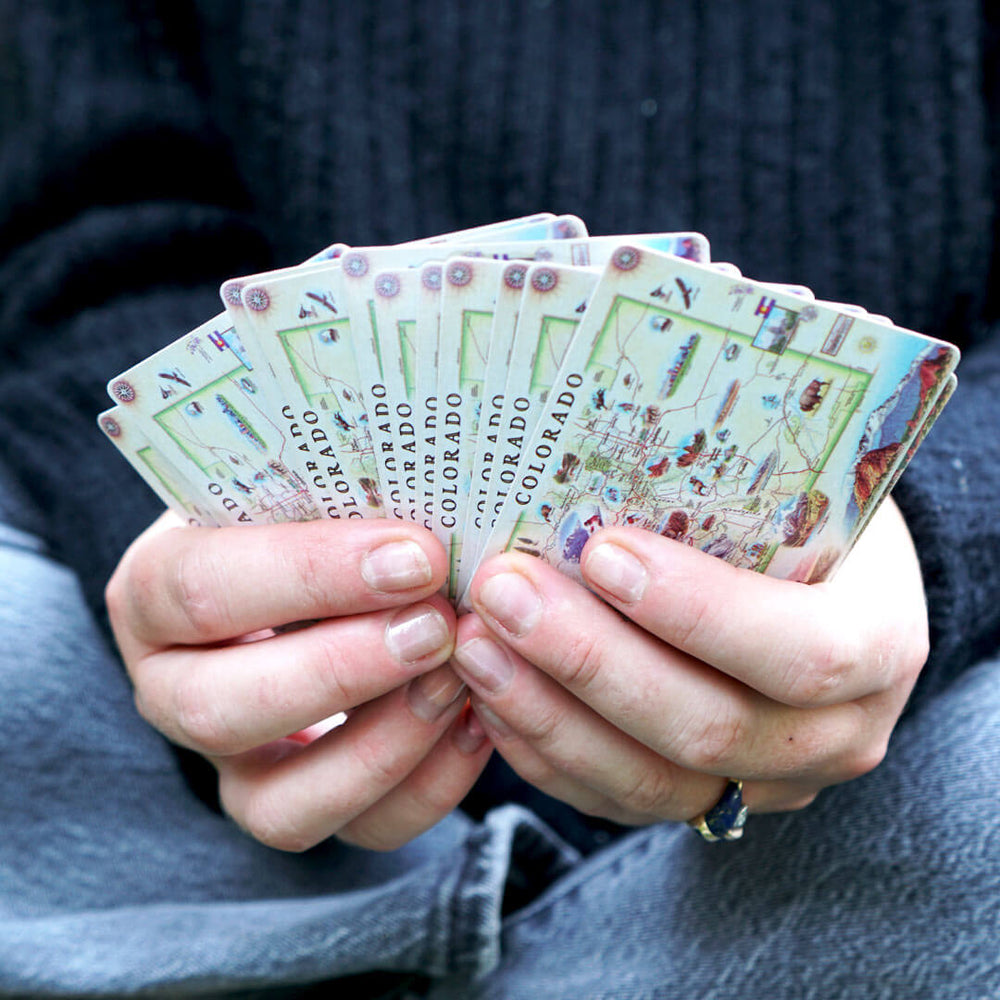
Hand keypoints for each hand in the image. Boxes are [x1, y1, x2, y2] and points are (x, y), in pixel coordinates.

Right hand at [106, 513, 491, 851]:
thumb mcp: (310, 487)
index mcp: (154, 591)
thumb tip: (433, 516)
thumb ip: (340, 496)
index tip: (416, 556)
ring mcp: (232, 764)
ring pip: (280, 804)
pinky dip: (428, 787)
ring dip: (384, 745)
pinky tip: (475, 722)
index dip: (310, 575)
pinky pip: (357, 830)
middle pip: (221, 708)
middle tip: (436, 626)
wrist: (317, 575)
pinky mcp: (298, 805)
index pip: (202, 588)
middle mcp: (171, 689)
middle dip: (343, 670)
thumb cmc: (312, 516)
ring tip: (458, 679)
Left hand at [452, 499, 927, 825]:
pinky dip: (543, 751)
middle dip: (590, 661)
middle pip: (708, 729)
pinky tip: (490, 693)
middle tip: (501, 592)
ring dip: (548, 713)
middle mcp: (837, 732)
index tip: (600, 552)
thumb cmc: (803, 512)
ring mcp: (766, 781)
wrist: (821, 582)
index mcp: (879, 640)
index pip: (801, 652)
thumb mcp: (798, 483)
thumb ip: (727, 483)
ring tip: (474, 644)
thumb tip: (592, 434)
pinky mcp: (701, 801)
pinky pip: (612, 800)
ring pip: (649, 783)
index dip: (698, 613)